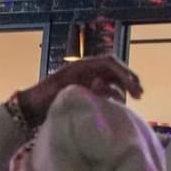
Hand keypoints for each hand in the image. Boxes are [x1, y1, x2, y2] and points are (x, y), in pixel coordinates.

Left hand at [16, 55, 142, 127]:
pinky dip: (115, 94)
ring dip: (124, 86)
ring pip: (112, 79)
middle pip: (114, 69)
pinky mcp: (86, 90)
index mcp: (82, 66)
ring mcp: (86, 80)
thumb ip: (86, 88)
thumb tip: (106, 87)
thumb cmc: (44, 98)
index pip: (109, 63)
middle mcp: (86, 70)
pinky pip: (106, 89)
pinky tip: (119, 103)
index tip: (133, 87)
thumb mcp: (65, 91)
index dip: (123, 73)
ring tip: (134, 98)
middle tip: (140, 94)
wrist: (29, 107)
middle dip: (129, 79)